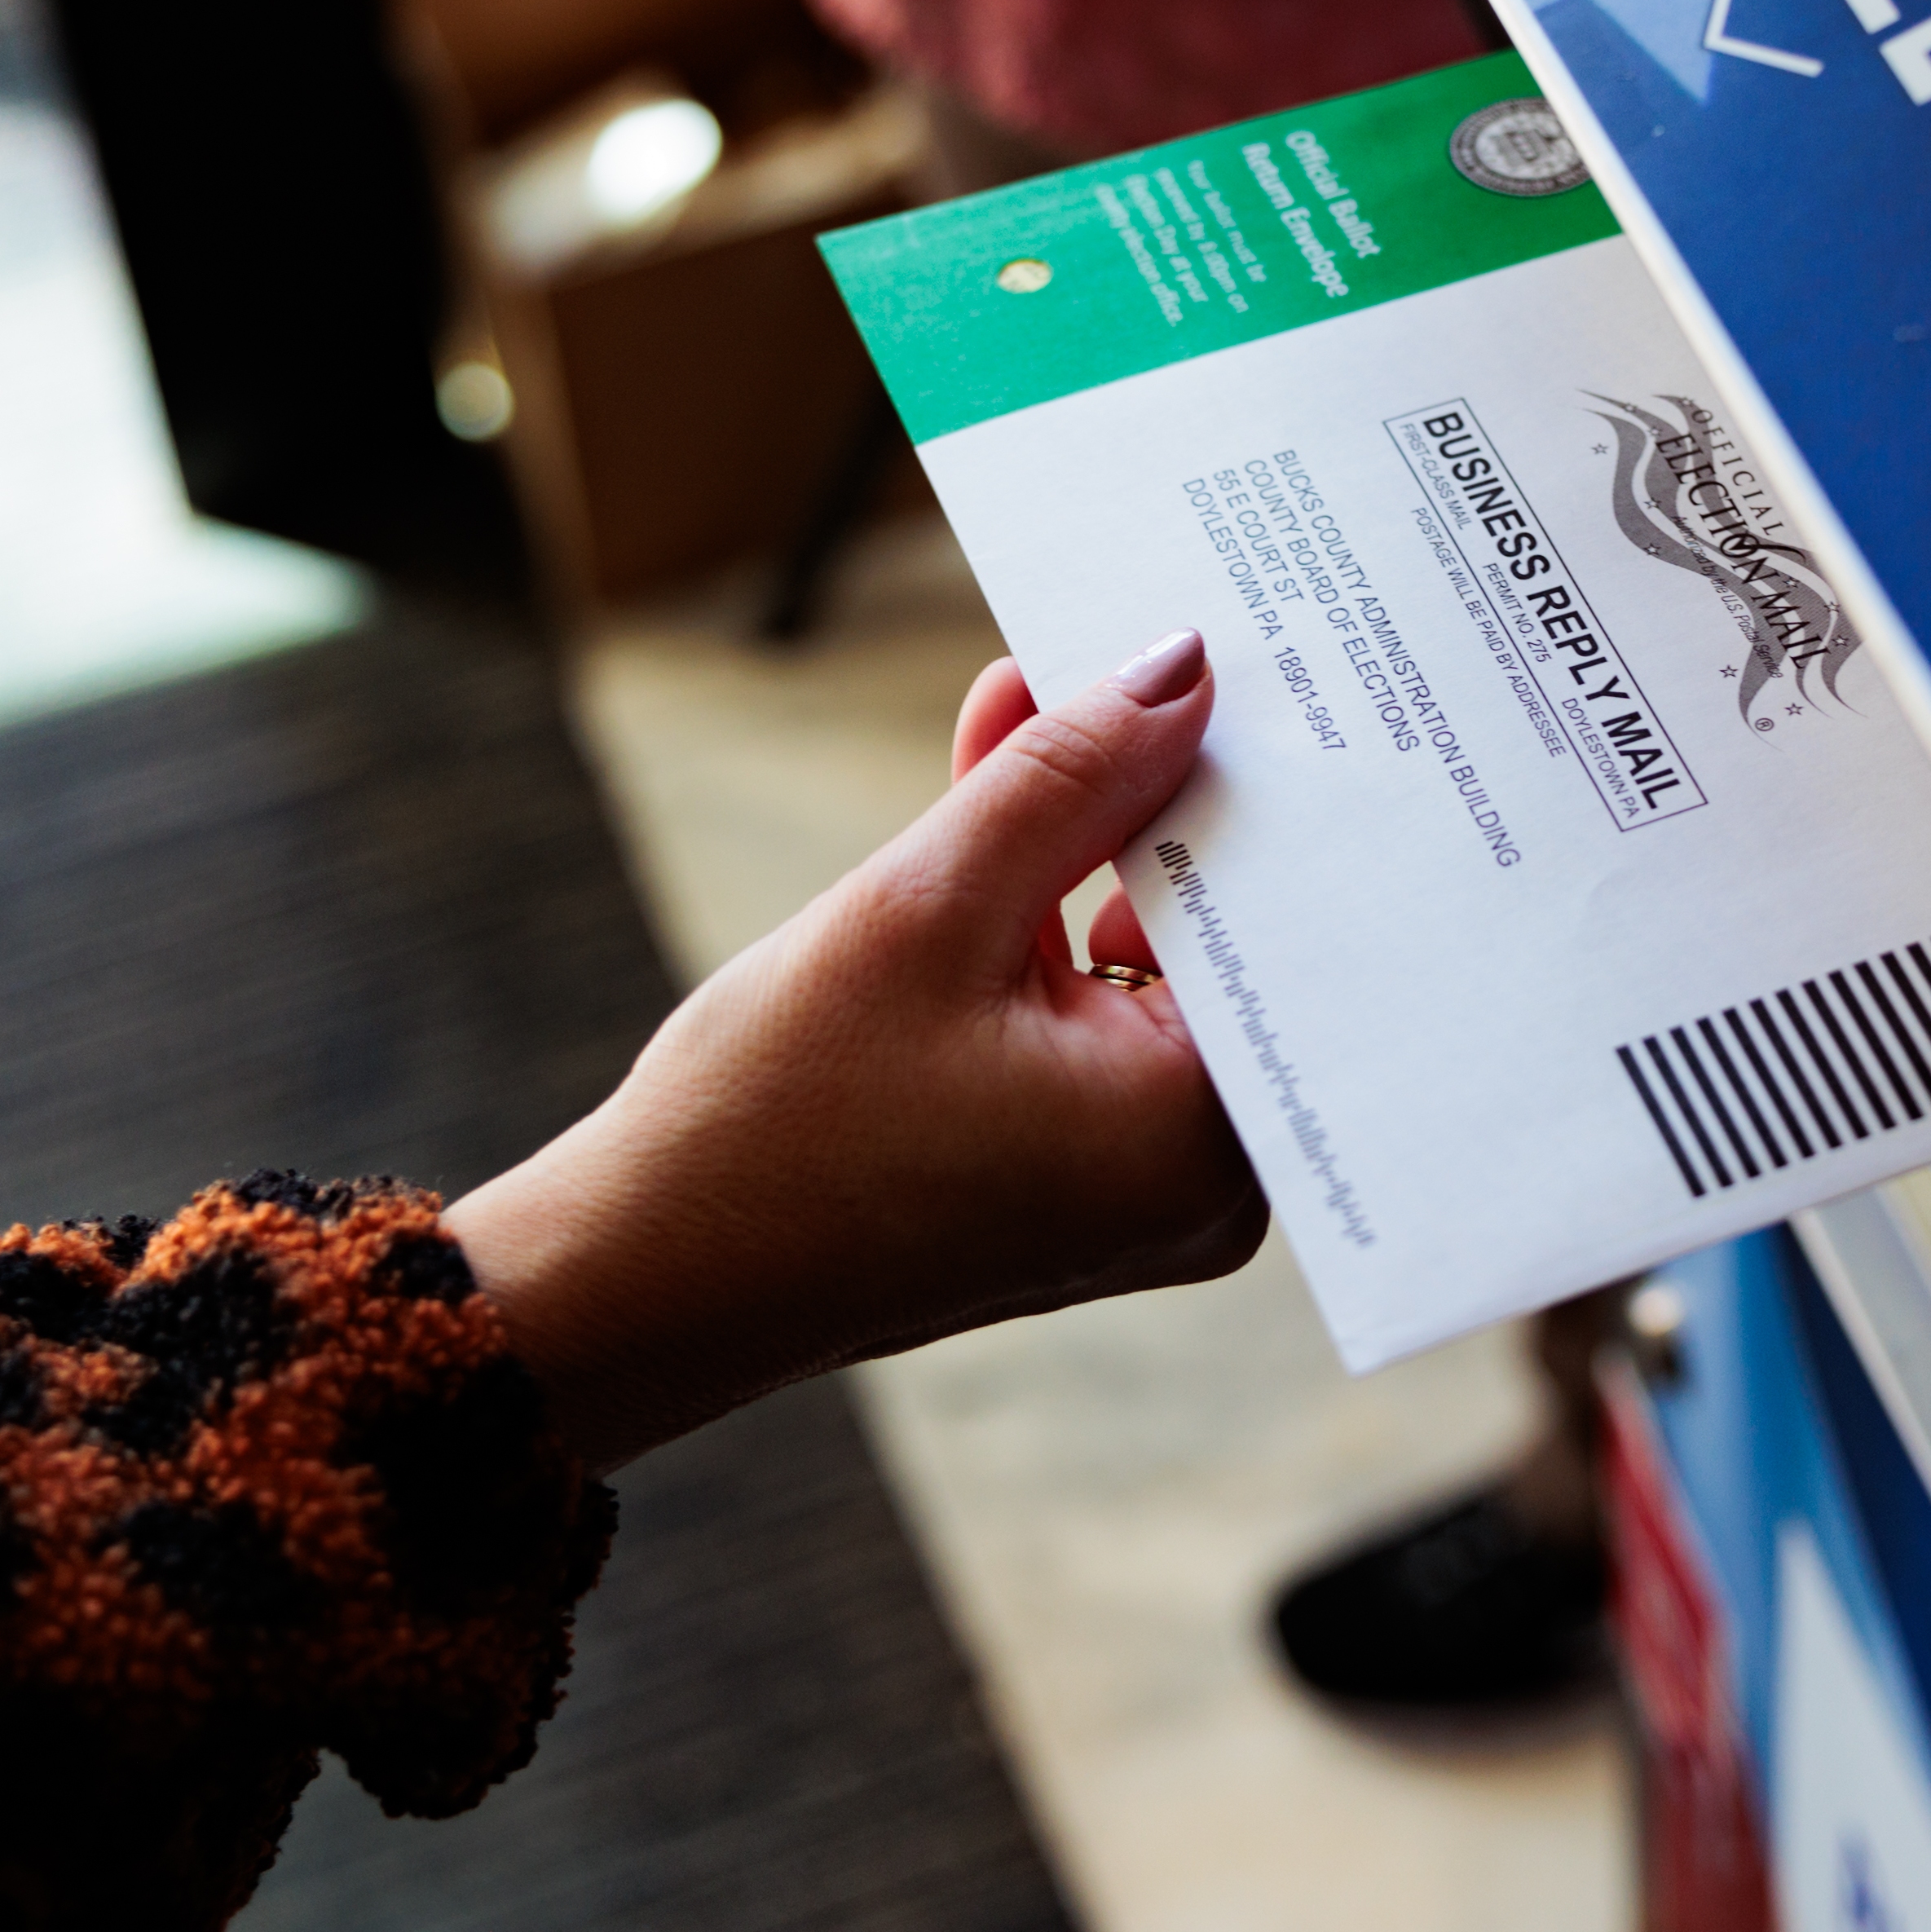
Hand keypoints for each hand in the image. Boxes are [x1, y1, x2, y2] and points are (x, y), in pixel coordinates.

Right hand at [449, 633, 1264, 1469]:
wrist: (636, 1276)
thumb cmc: (774, 1127)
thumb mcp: (928, 909)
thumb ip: (1069, 778)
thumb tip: (1178, 668)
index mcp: (1208, 1142)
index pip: (1293, 927)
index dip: (1264, 787)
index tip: (1256, 673)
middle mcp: (1205, 1178)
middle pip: (1225, 938)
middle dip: (1161, 793)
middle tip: (1145, 655)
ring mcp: (1137, 1178)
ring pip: (1147, 958)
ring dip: (1086, 833)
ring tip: (1040, 705)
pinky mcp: (1069, 1161)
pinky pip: (1091, 1005)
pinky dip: (1045, 906)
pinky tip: (1001, 784)